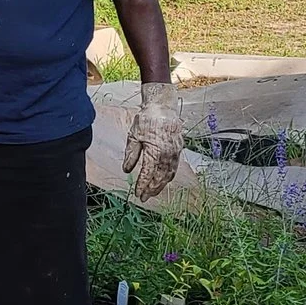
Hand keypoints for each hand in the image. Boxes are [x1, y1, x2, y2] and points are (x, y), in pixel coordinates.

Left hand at [122, 81, 182, 202]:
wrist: (163, 107)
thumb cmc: (147, 120)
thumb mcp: (134, 136)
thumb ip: (131, 154)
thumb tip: (127, 170)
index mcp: (155, 152)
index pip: (148, 174)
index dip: (143, 185)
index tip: (137, 193)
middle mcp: (167, 154)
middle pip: (159, 177)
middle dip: (151, 189)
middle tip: (144, 198)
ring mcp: (175, 152)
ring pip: (168, 174)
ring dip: (161, 185)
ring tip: (152, 192)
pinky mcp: (178, 149)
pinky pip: (174, 167)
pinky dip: (168, 176)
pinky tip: (163, 180)